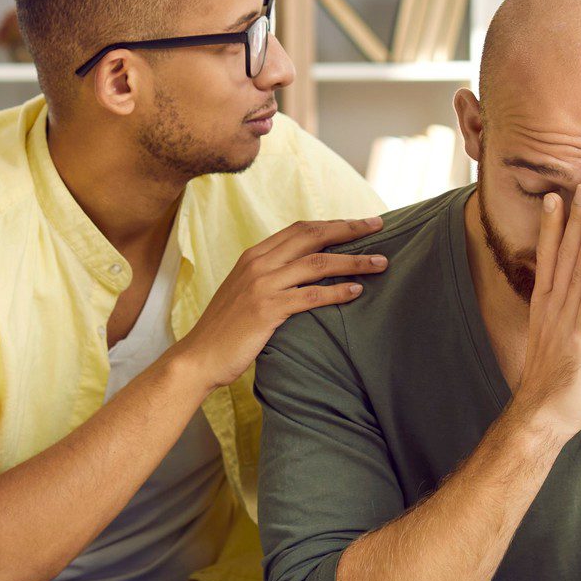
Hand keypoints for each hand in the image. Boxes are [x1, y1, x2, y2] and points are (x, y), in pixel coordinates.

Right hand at [177, 217, 388, 387]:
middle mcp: (258, 264)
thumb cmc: (227, 329)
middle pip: (312, 236)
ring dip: (354, 261)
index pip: (300, 229)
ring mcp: (262, 285)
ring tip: (380, 263)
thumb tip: (306, 272)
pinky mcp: (266, 310)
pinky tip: (357, 291)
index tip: (360, 223)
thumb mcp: (246, 292)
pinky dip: (337, 292)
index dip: (333, 223)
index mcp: (254, 255)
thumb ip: (271, 277)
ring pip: (317, 264)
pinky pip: (310, 296)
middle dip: (349, 229)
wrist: (199, 357)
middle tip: (379, 226)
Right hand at [508, 184, 580, 443]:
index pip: (550, 257)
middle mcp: (554, 304)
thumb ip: (551, 311)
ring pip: (577, 268)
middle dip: (572, 217)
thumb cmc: (552, 378)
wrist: (546, 414)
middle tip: (579, 183)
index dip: (553, 226)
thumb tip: (550, 295)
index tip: (556, 196)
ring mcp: (567, 318)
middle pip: (562, 253)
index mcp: (547, 304)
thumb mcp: (549, 336)